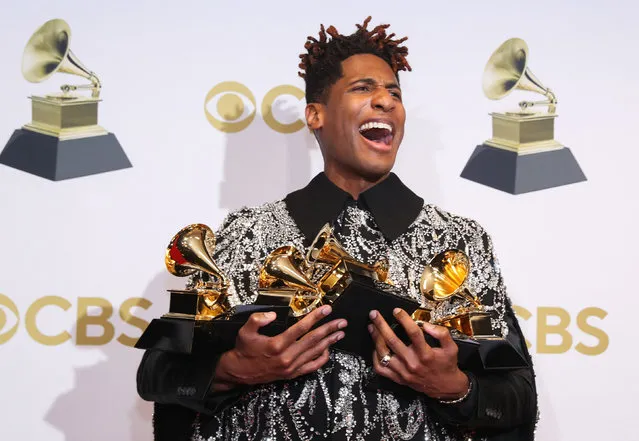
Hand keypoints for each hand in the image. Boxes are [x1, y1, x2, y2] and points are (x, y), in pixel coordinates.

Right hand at [213, 305, 346, 387]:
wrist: (239, 371)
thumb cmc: (244, 349)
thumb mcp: (245, 331)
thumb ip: (257, 319)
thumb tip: (273, 314)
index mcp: (277, 344)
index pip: (301, 328)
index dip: (315, 317)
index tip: (327, 309)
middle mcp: (287, 357)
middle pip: (313, 340)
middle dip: (329, 329)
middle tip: (342, 322)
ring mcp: (291, 367)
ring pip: (315, 352)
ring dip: (329, 342)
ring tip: (340, 333)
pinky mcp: (292, 374)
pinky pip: (312, 366)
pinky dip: (322, 358)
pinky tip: (328, 350)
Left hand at [368, 308, 468, 399]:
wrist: (446, 387)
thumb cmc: (447, 365)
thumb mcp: (452, 348)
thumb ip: (441, 333)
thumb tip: (426, 324)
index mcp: (426, 354)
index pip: (413, 333)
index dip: (404, 319)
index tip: (397, 310)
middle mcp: (413, 363)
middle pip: (393, 341)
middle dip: (381, 325)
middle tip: (374, 314)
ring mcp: (403, 372)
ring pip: (383, 354)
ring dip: (375, 338)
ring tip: (371, 327)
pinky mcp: (398, 379)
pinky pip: (381, 368)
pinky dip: (375, 357)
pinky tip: (375, 347)